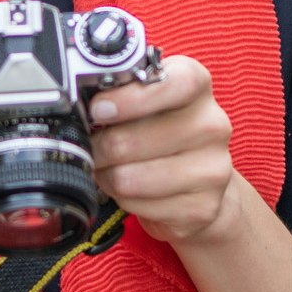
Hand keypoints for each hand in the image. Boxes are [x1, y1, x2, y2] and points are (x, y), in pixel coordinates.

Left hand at [88, 53, 248, 247]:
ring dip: (107, 176)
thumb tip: (78, 102)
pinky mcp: (203, 207)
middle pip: (133, 140)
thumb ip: (120, 91)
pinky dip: (124, 200)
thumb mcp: (146, 99)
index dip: (130, 99)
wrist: (201, 180)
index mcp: (197, 86)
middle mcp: (212, 125)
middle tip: (89, 148)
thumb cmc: (163, 130)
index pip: (174, 84)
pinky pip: (139, 206)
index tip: (97, 109)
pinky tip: (131, 190)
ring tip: (109, 169)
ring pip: (130, 178)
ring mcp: (213, 169)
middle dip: (98, 147)